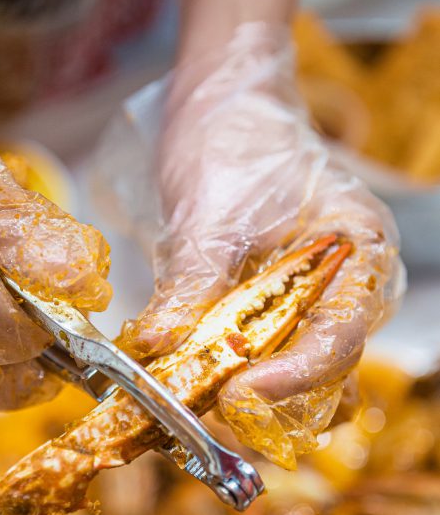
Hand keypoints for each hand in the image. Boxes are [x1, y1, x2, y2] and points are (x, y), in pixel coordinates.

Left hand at [120, 24, 403, 466]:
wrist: (227, 109)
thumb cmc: (235, 141)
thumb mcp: (210, 213)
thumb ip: (190, 284)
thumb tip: (157, 347)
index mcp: (358, 251)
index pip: (341, 335)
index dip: (294, 377)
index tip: (237, 394)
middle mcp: (351, 288)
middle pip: (330, 373)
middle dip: (274, 403)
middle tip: (211, 406)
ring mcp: (319, 304)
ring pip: (304, 381)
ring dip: (256, 401)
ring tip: (198, 398)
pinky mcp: (284, 314)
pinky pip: (273, 362)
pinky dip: (238, 378)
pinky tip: (196, 378)